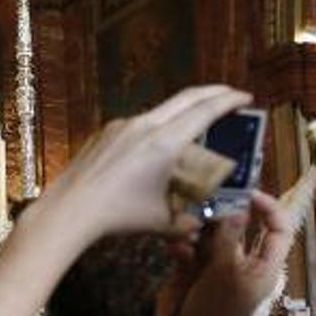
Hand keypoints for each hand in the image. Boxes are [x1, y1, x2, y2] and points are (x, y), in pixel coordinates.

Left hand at [25, 85, 250, 244]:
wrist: (70, 209)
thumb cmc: (118, 216)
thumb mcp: (163, 221)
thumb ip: (190, 220)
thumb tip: (201, 223)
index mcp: (165, 142)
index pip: (205, 110)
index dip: (228, 100)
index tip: (245, 97)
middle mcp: (145, 126)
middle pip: (187, 97)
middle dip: (213, 93)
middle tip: (231, 95)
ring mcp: (122, 126)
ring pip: (162, 110)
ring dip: (184, 112)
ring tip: (198, 126)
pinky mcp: (106, 133)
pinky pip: (140, 124)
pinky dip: (160, 128)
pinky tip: (159, 149)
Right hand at [160, 191, 296, 315]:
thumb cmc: (213, 314)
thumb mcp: (225, 273)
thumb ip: (228, 238)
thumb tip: (238, 209)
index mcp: (262, 266)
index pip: (277, 230)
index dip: (268, 208)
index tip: (247, 192)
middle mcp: (240, 262)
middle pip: (238, 226)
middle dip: (221, 214)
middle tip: (205, 203)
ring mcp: (214, 266)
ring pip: (209, 232)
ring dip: (196, 229)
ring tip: (186, 230)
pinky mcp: (190, 270)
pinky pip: (187, 246)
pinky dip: (181, 244)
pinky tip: (175, 250)